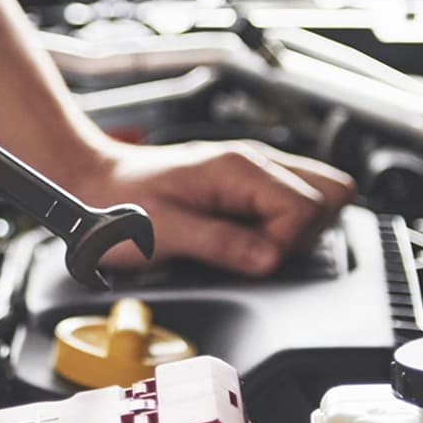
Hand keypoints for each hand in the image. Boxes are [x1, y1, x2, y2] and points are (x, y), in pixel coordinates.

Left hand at [63, 139, 355, 274]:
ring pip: (320, 194)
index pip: (306, 207)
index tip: (253, 260)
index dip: (287, 244)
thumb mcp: (164, 233)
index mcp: (238, 169)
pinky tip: (250, 237)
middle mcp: (253, 162)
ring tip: (253, 245)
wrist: (91, 183)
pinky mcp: (247, 183)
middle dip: (304, 234)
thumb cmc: (116, 204)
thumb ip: (220, 245)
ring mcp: (253, 170)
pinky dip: (284, 224)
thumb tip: (269, 260)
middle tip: (258, 252)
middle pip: (330, 194)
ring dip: (299, 229)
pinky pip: (293, 199)